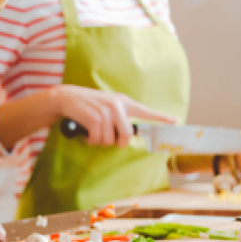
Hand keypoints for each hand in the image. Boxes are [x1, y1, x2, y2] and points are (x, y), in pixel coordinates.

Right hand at [50, 85, 176, 147]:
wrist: (66, 98)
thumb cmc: (87, 106)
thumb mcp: (106, 106)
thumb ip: (118, 116)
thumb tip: (126, 136)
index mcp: (123, 102)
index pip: (145, 111)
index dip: (160, 117)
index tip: (174, 121)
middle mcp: (117, 105)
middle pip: (127, 134)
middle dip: (118, 142)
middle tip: (108, 140)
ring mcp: (106, 111)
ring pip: (110, 140)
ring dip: (99, 141)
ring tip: (92, 133)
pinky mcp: (94, 118)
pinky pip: (98, 139)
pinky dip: (91, 140)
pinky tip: (87, 134)